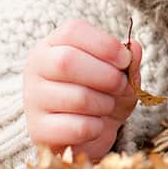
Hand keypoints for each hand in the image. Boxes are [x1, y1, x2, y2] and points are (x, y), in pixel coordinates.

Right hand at [22, 19, 140, 159]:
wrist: (86, 137)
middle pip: (67, 61)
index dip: (105, 44)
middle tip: (120, 86)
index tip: (125, 60)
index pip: (73, 31)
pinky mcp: (38, 130)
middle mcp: (36, 67)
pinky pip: (78, 127)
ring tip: (106, 106)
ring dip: (105, 104)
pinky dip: (96, 128)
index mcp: (54, 45)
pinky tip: (94, 126)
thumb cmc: (101, 96)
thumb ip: (128, 60)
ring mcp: (33, 99)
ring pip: (77, 98)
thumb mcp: (119, 74)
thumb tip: (134, 47)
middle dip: (106, 76)